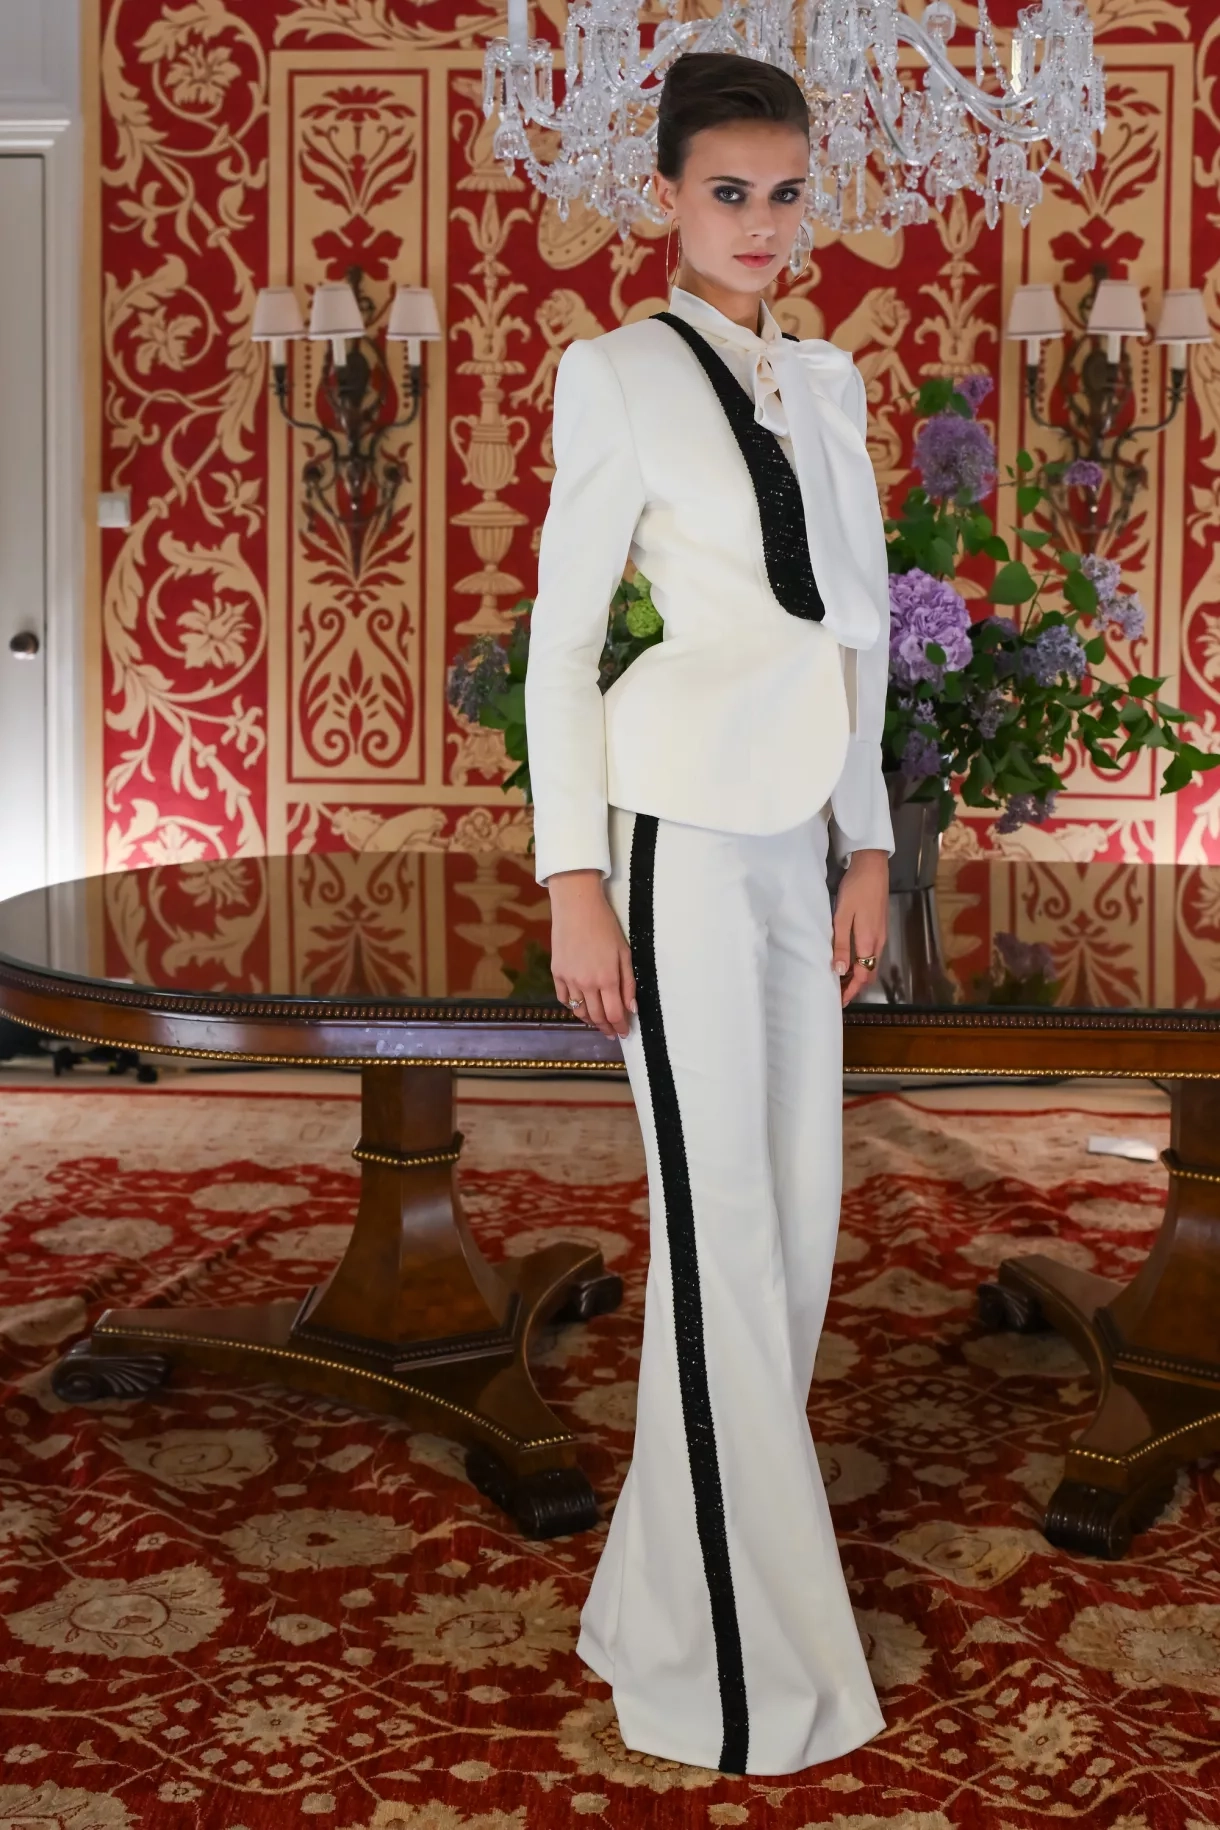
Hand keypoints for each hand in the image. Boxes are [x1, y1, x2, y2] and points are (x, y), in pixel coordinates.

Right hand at [547, 869, 635, 1040]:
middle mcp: (587, 983)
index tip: (625, 1032)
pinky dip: (574, 1008)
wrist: (577, 907)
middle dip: (607, 1028)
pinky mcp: (556, 974)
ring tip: (598, 1023)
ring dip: (591, 1021)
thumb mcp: (624, 953)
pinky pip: (565, 999)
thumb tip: (632, 1009)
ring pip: (580, 1012)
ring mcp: (569, 980)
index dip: (621, 1027)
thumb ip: (629, 983)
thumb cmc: (605, 926)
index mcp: (607, 978)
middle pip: (597, 1017)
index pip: (615, 1014)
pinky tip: (581, 1008)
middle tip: (613, 1032)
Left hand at [832, 849, 887, 1006]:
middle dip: (855, 986)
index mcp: (868, 942)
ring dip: (858, 975)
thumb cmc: (855, 890)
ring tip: (841, 980)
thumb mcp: (842, 917)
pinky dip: (861, 962)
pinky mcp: (880, 927)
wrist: (873, 868)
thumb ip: (840, 944)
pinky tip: (849, 959)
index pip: (862, 976)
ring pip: (871, 963)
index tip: (839, 1001)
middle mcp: (878, 942)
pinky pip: (872, 953)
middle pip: (869, 973)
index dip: (851, 991)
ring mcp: (881, 934)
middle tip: (838, 994)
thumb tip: (839, 971)